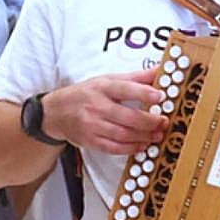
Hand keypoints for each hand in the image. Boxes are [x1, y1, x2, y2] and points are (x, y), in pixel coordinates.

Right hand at [41, 69, 167, 154]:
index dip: (143, 93)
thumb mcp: (107, 80)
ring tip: (157, 135)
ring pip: (123, 134)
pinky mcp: (90, 141)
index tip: (159, 96)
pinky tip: (141, 145)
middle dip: (149, 121)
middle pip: (127, 116)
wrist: (55, 112)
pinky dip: (130, 148)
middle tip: (164, 122)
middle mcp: (96, 106)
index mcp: (102, 87)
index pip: (124, 89)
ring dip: (143, 137)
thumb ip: (135, 77)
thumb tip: (160, 70)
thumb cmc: (84, 94)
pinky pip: (114, 147)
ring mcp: (92, 125)